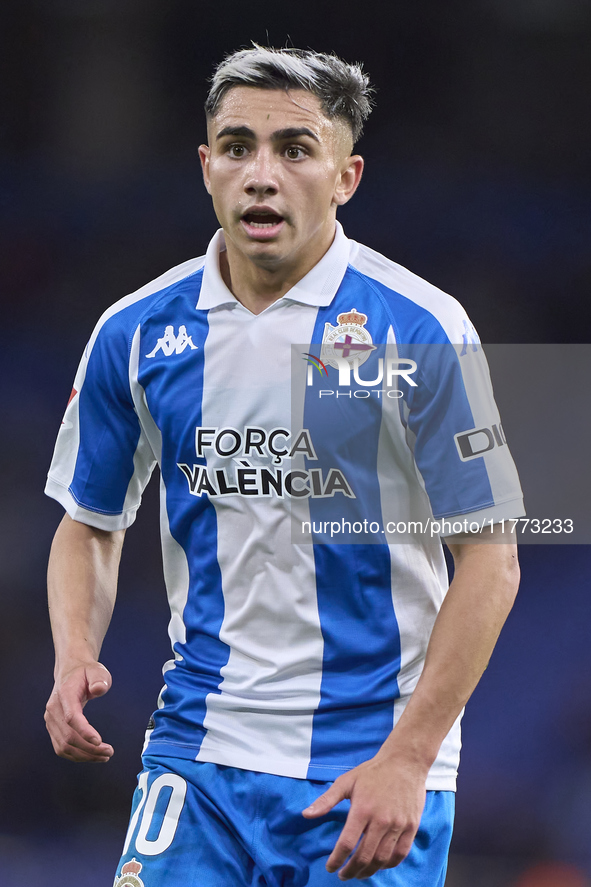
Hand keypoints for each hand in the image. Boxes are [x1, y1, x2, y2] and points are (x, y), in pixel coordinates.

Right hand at [44, 662, 113, 762]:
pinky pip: (62, 748)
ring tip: (104, 756)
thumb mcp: (97, 670)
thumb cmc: (86, 673)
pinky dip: (77, 755)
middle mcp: (53, 709)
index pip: (71, 717)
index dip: (84, 731)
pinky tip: (92, 755)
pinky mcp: (53, 728)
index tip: (99, 742)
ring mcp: (51, 720)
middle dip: (89, 748)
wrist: (70, 673)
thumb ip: (99, 678)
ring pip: (64, 746)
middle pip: (68, 736)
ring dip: (84, 755)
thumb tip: (99, 688)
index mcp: (65, 694)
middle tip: (109, 752)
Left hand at [302, 754, 426, 880]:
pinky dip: (388, 865)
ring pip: (382, 859)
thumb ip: (326, 800)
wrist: (405, 762)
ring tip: (359, 873)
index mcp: (362, 809)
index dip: (336, 860)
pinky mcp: (411, 826)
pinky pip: (400, 854)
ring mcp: (398, 824)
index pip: (347, 843)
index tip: (330, 867)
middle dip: (351, 870)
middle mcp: (381, 820)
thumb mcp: (346, 781)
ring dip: (368, 871)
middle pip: (364, 856)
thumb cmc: (373, 772)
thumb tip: (306, 815)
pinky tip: (379, 865)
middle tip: (343, 875)